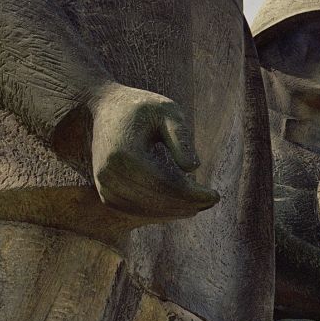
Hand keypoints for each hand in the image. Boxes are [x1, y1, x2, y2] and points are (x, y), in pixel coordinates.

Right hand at [89, 82, 218, 217]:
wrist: (103, 110)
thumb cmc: (141, 108)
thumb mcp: (167, 111)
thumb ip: (181, 137)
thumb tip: (193, 168)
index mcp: (125, 153)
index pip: (164, 183)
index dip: (192, 194)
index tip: (216, 195)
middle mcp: (109, 174)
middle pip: (156, 200)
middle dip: (188, 204)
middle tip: (212, 201)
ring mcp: (104, 186)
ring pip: (145, 210)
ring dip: (174, 211)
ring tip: (199, 203)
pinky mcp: (105, 193)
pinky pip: (135, 211)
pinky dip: (159, 212)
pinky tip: (180, 205)